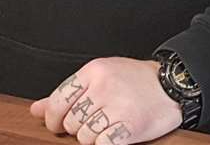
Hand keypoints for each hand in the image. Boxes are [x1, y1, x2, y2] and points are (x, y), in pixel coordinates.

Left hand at [31, 57, 182, 144]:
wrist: (173, 85)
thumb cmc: (137, 81)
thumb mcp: (101, 77)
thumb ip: (67, 94)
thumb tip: (36, 109)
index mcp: (94, 71)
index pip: (58, 101)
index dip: (54, 118)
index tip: (59, 124)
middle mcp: (104, 86)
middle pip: (71, 122)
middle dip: (80, 127)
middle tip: (97, 120)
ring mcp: (117, 106)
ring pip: (84, 136)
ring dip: (94, 137)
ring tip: (109, 126)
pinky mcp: (129, 125)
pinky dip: (106, 143)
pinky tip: (116, 134)